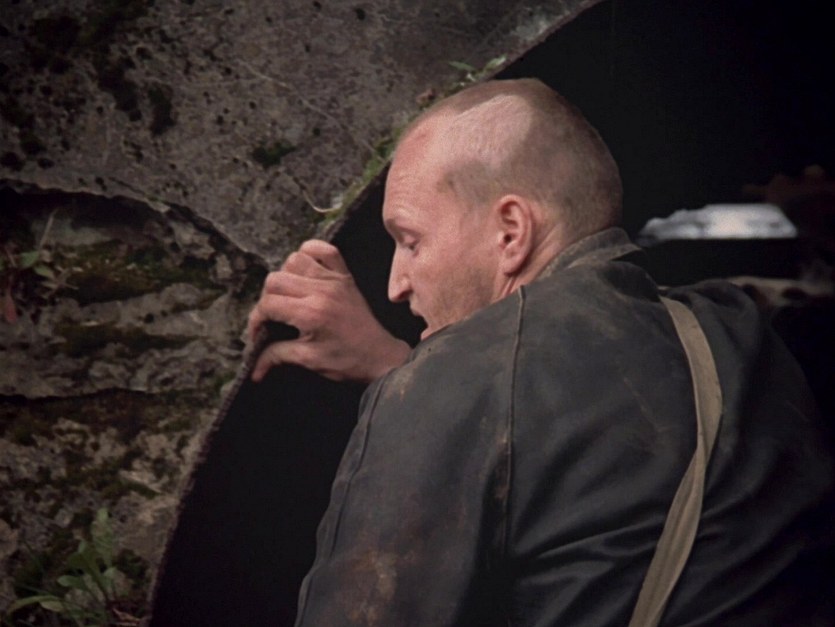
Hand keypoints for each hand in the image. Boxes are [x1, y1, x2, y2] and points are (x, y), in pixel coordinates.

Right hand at [247, 240, 410, 382]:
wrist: (380, 356)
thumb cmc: (346, 361)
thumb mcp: (309, 361)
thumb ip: (277, 356)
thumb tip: (253, 368)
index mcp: (311, 313)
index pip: (268, 304)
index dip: (256, 320)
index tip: (258, 333)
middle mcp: (321, 290)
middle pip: (276, 279)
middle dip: (267, 299)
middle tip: (273, 317)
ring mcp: (334, 279)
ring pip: (294, 260)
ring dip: (285, 276)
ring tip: (289, 296)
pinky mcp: (345, 276)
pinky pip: (324, 249)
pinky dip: (310, 253)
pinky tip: (306, 272)